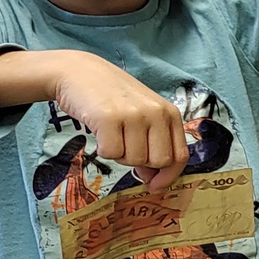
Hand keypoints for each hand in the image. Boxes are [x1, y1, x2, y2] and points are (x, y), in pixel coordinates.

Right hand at [51, 52, 189, 190]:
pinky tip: (100, 131)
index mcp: (170, 113)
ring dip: (119, 154)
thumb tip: (154, 180)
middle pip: (159, 161)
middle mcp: (156, 112)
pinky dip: (103, 149)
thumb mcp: (142, 116)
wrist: (78, 72)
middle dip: (141, 163)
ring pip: (134, 160)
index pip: (180, 155)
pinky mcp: (109, 118)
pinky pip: (111, 153)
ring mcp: (134, 114)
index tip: (155, 185)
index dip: (168, 175)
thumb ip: (153, 145)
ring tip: (111, 133)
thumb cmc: (112, 99)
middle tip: (125, 145)